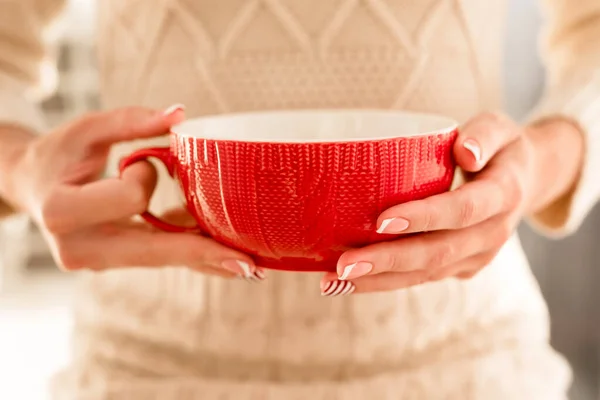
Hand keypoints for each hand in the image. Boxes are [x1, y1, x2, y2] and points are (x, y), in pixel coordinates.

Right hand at [4, 105, 263, 279]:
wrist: (30, 187)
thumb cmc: (57, 154)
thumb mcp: (87, 129)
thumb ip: (130, 121)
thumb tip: (181, 114)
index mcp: (63, 211)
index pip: (129, 198)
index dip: (145, 175)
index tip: (140, 161)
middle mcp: (79, 249)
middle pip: (154, 251)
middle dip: (201, 255)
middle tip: (248, 266)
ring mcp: (96, 262)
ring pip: (161, 260)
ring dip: (204, 260)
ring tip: (250, 268)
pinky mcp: (113, 262)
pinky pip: (157, 257)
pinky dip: (189, 254)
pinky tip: (223, 261)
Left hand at [320, 112, 583, 295]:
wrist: (523, 181)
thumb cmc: (498, 148)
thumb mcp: (500, 128)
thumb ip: (484, 135)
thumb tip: (465, 152)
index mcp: (504, 194)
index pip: (462, 209)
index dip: (424, 217)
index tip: (381, 221)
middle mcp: (492, 233)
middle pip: (438, 252)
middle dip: (389, 261)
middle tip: (343, 265)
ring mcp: (477, 256)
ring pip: (427, 273)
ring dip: (379, 280)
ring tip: (334, 281)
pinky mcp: (461, 267)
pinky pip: (422, 277)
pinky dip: (385, 282)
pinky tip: (350, 282)